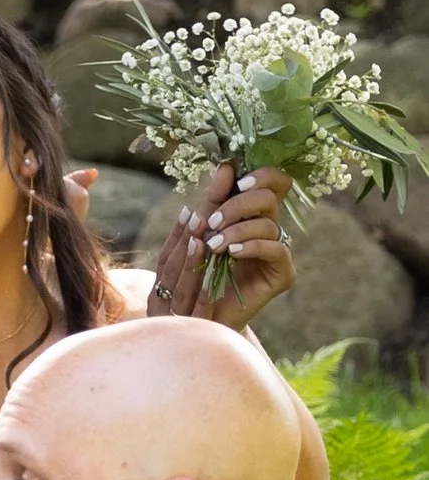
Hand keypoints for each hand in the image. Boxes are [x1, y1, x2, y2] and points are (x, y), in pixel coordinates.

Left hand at [146, 162, 293, 329]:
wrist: (197, 314)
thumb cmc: (196, 270)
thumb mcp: (201, 230)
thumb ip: (213, 200)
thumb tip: (227, 165)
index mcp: (253, 211)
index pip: (273, 180)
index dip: (261, 175)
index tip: (237, 181)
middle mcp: (269, 227)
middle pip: (269, 197)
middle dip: (238, 205)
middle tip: (212, 223)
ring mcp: (278, 249)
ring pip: (268, 223)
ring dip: (237, 229)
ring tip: (213, 245)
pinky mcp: (282, 272)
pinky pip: (276, 249)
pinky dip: (252, 246)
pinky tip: (232, 252)